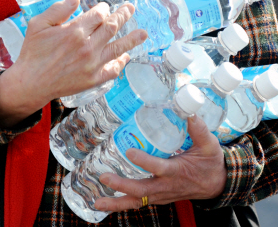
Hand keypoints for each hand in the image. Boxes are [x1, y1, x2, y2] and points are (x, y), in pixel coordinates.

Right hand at [0, 0, 146, 126]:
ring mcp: (93, 64)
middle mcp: (88, 46)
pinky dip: (121, 62)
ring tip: (144, 33)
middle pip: (112, 26)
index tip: (103, 8)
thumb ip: (58, 9)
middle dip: (123, 15)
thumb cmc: (33, 52)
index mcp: (75, 31)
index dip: (103, 8)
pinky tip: (125, 56)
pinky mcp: (93, 79)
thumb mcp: (38, 24)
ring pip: (118, 47)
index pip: (99, 14)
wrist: (31, 83)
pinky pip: (113, 69)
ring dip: (132, 38)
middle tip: (130, 9)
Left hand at [95, 115, 226, 211]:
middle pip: (141, 190)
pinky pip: (138, 203)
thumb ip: (198, 129)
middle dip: (121, 185)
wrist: (216, 184)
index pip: (158, 167)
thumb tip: (188, 111)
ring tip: (97, 203)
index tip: (129, 151)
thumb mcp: (209, 145)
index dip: (144, 161)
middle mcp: (166, 186)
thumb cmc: (211, 162)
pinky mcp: (158, 197)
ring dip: (117, 203)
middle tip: (104, 178)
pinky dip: (122, 204)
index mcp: (177, 171)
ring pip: (137, 201)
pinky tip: (105, 202)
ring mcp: (161, 194)